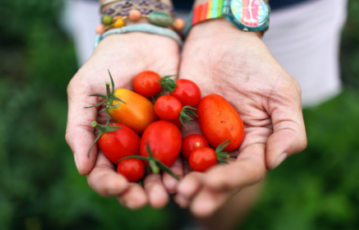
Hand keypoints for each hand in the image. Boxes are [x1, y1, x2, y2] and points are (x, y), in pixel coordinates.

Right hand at [65, 33, 179, 208]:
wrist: (143, 39)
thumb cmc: (108, 63)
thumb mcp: (85, 90)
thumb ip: (80, 127)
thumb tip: (83, 169)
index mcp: (105, 141)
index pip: (103, 172)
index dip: (109, 184)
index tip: (119, 187)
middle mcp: (130, 145)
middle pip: (133, 179)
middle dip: (139, 193)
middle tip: (149, 201)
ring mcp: (155, 138)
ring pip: (158, 171)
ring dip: (164, 185)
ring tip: (172, 193)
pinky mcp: (178, 128)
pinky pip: (182, 151)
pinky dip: (185, 165)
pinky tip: (189, 174)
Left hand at [172, 19, 306, 216]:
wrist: (221, 41)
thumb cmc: (256, 64)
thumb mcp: (281, 92)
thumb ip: (289, 128)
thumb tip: (275, 161)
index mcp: (254, 144)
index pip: (246, 171)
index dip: (231, 180)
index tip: (213, 184)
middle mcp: (229, 148)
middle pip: (218, 176)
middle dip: (204, 190)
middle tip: (188, 199)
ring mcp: (203, 139)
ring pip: (193, 168)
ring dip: (182, 182)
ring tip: (170, 193)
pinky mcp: (180, 128)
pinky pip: (172, 148)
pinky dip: (164, 161)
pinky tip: (155, 171)